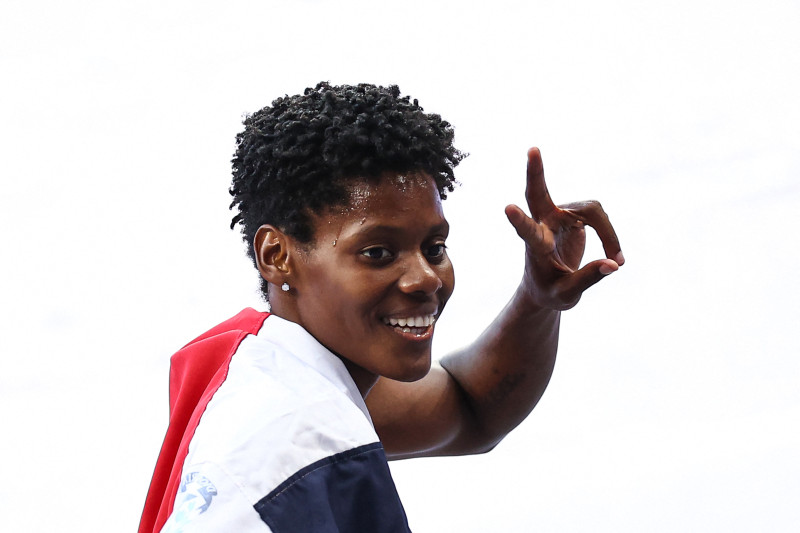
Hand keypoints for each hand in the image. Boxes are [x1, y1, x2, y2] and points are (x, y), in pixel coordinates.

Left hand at [505, 147, 623, 309]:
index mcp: (535, 247)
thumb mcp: (567, 295)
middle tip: (532, 149)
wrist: (546, 288)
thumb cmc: (551, 292)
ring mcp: (557, 217)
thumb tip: (613, 264)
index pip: (527, 232)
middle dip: (536, 172)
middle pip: (537, 193)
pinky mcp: (573, 215)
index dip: (519, 221)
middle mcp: (544, 226)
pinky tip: (614, 254)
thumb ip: (588, 279)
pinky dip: (609, 234)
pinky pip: (598, 216)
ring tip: (618, 261)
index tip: (507, 209)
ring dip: (608, 233)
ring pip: (591, 210)